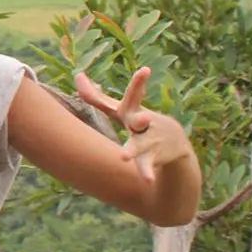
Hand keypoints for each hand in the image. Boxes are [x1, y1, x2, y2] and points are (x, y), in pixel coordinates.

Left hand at [75, 68, 193, 182]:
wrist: (175, 143)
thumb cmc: (138, 122)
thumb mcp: (120, 109)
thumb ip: (97, 96)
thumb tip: (77, 75)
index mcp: (133, 111)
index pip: (135, 95)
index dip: (139, 83)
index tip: (147, 70)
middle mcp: (143, 124)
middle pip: (139, 119)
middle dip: (140, 118)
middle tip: (143, 117)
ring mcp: (149, 141)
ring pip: (140, 146)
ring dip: (132, 151)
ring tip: (123, 157)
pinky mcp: (152, 158)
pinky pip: (147, 166)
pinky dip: (146, 172)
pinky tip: (147, 180)